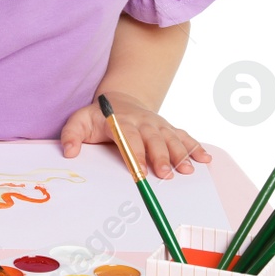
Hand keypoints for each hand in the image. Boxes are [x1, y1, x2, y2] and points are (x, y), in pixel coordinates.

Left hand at [59, 91, 211, 177]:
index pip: (128, 138)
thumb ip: (71, 135)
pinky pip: (184, 136)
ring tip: (188, 171)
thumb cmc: (98, 117)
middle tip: (166, 175)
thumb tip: (69, 152)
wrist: (119, 99)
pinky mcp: (168, 128)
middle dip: (160, 157)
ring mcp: (158, 124)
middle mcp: (142, 122)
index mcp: (120, 121)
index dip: (135, 154)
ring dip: (181, 154)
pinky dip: (195, 147)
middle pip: (153, 139)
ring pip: (171, 138)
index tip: (140, 172)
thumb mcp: (79, 121)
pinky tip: (206, 159)